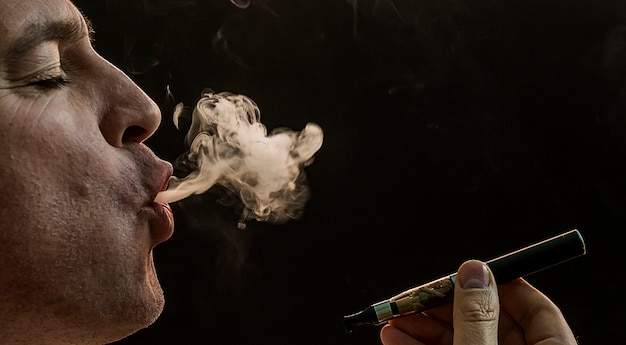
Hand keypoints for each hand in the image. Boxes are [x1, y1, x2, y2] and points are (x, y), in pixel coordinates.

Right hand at [379, 260, 577, 344]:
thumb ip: (477, 318)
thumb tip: (473, 271)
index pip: (535, 308)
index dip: (500, 283)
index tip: (467, 271)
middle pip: (487, 322)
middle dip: (442, 307)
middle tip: (412, 298)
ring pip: (461, 339)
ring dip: (422, 328)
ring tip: (392, 319)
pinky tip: (396, 339)